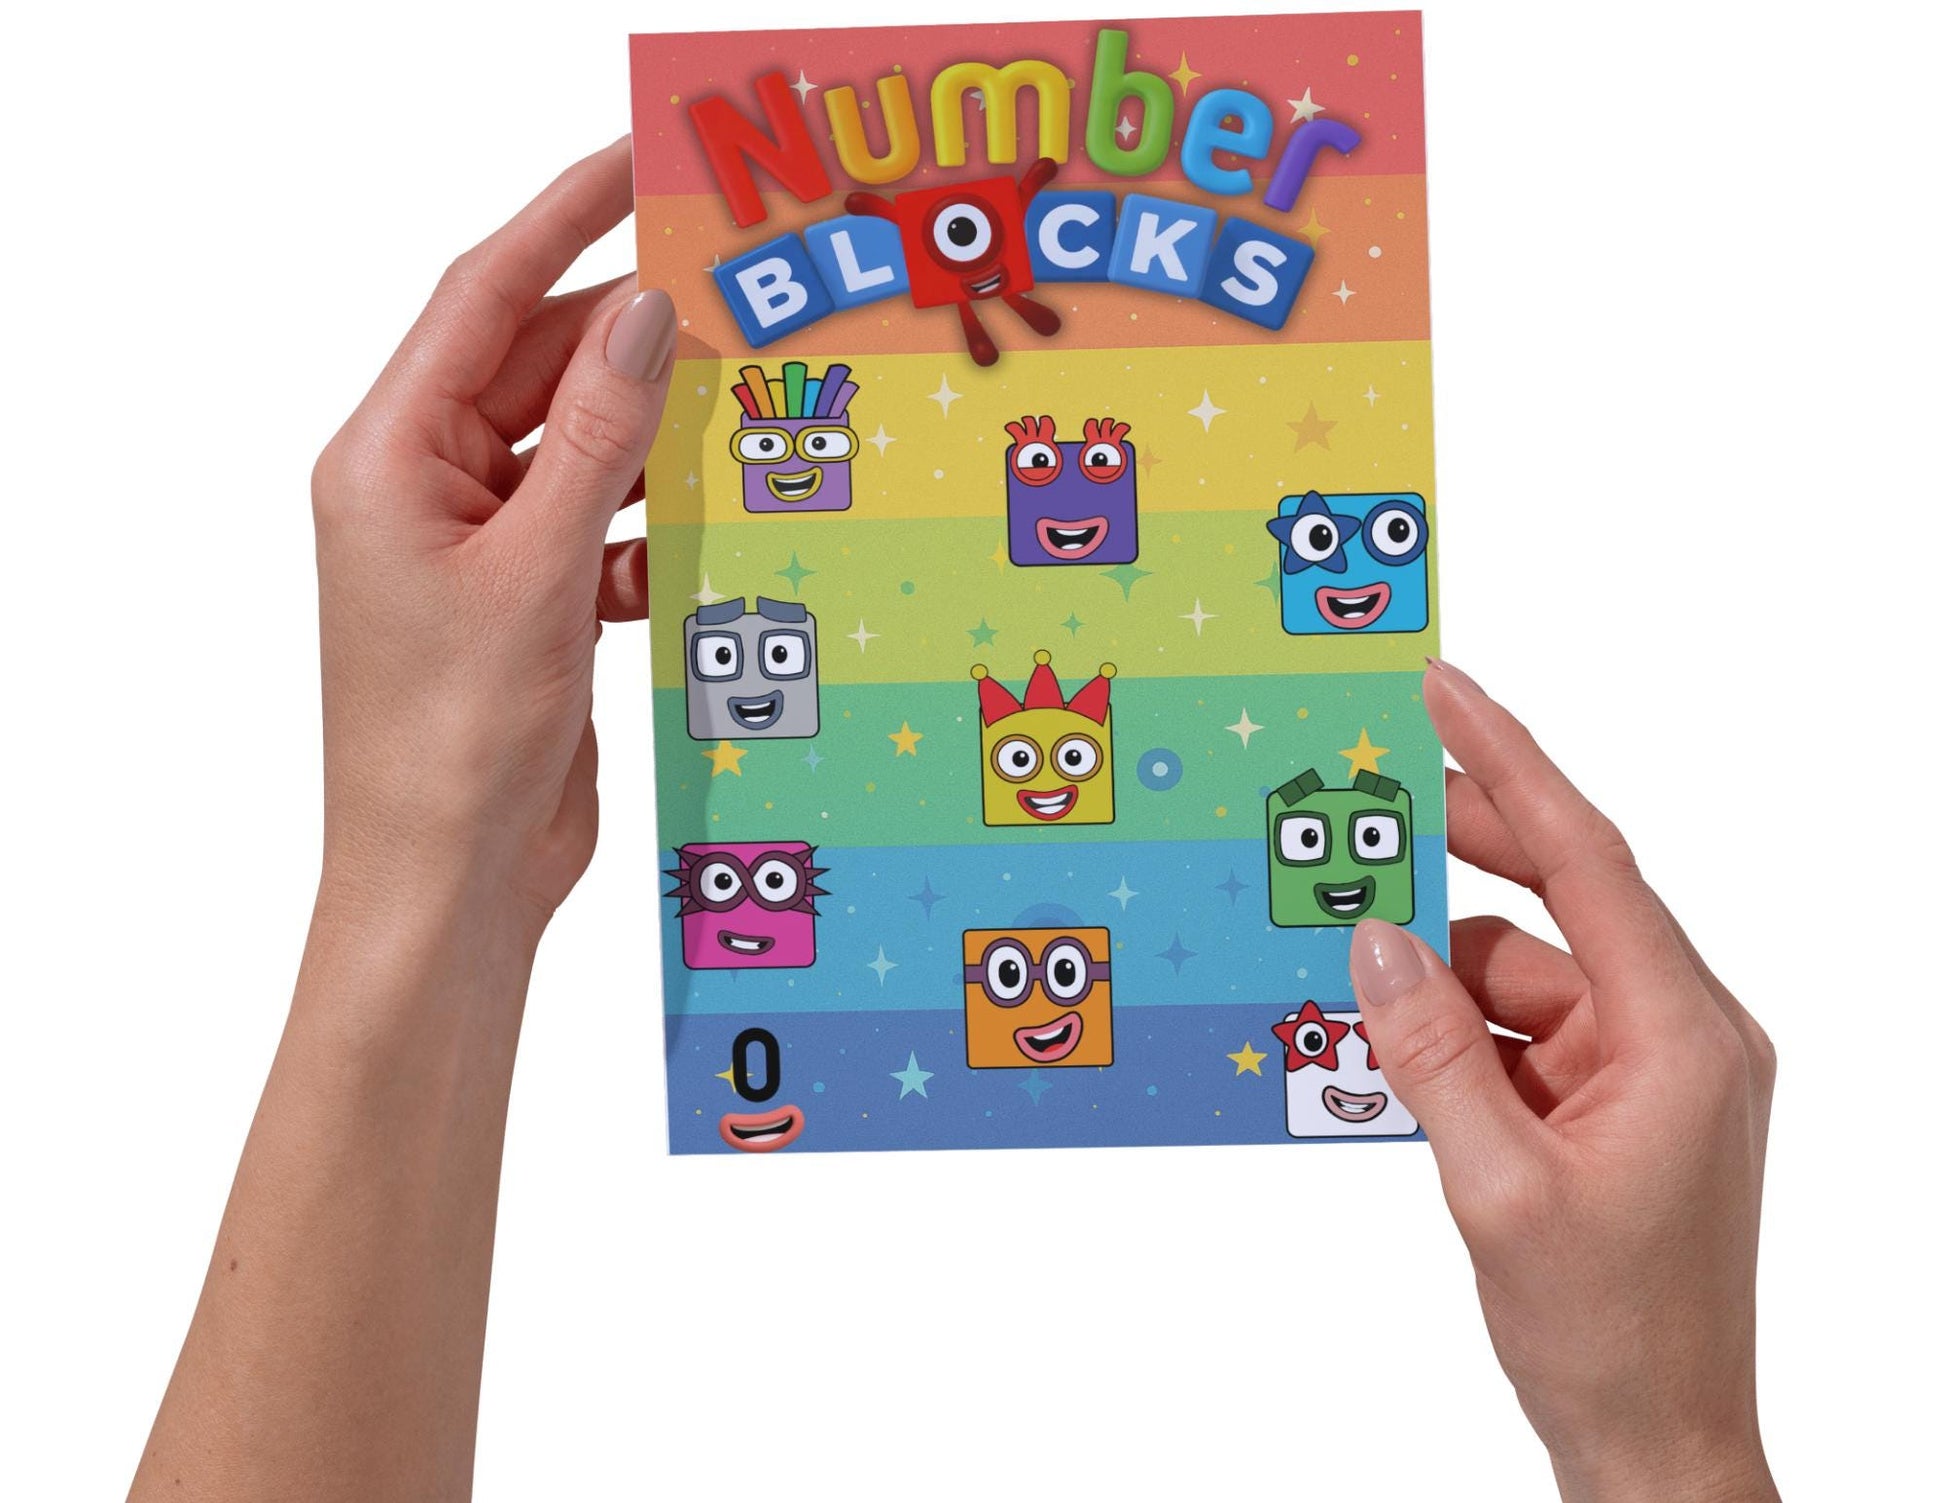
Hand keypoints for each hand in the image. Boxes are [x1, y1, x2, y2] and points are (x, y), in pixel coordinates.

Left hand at [310, 136, 671, 937]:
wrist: (450, 883)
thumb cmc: (451, 743)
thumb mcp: (535, 572)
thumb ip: (596, 437)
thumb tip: (643, 312)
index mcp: (390, 459)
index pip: (482, 300)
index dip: (561, 219)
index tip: (637, 165)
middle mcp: (429, 487)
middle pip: (540, 367)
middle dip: (631, 338)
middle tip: (736, 298)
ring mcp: (482, 546)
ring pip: (583, 447)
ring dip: (656, 439)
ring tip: (743, 413)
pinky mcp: (532, 600)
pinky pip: (604, 524)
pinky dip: (656, 527)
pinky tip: (708, 540)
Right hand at [1350, 662, 1778, 1501]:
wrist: (1654, 1441)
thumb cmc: (1605, 1332)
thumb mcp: (1495, 1187)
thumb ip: (1431, 1050)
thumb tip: (1374, 937)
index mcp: (1682, 1035)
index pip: (1588, 862)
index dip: (1512, 765)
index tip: (1448, 691)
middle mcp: (1680, 1033)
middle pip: (1560, 900)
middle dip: (1462, 853)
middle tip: (1363, 803)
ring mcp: (1649, 1072)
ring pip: (1525, 974)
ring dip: (1440, 977)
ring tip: (1349, 973)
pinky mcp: (1616, 1107)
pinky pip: (1522, 1033)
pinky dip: (1457, 1034)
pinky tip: (1391, 1054)